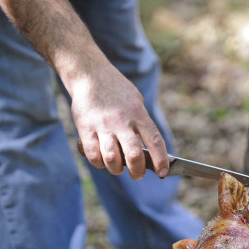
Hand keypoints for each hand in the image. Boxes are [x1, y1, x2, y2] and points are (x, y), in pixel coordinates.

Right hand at [70, 63, 168, 178]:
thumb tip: (150, 152)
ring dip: (117, 169)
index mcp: (138, 113)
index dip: (161, 159)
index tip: (163, 172)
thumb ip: (142, 125)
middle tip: (137, 175)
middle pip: (133, 155)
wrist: (89, 74)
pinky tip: (103, 160)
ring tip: (118, 168)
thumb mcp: (137, 102)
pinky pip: (93, 155)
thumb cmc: (117, 91)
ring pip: (112, 158)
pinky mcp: (85, 128)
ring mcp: (102, 125)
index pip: (154, 140)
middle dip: (138, 171)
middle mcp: (121, 120)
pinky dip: (100, 163)